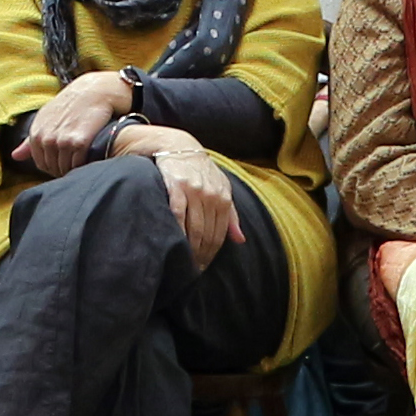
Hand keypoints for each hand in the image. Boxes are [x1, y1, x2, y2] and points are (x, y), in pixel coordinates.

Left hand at [13, 71, 139, 176]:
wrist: (92, 92)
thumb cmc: (68, 105)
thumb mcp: (44, 119)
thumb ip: (29, 141)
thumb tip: (15, 156)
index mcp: (36, 134)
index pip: (40, 163)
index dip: (51, 167)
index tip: (60, 164)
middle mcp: (47, 139)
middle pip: (53, 168)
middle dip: (61, 169)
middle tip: (71, 165)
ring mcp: (63, 141)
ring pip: (65, 168)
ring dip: (72, 169)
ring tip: (79, 164)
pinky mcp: (79, 142)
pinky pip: (78, 164)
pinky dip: (82, 165)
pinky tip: (86, 159)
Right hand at [151, 145, 236, 270]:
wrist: (178, 146)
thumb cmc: (201, 171)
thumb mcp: (221, 188)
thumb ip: (231, 215)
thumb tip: (240, 240)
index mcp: (224, 198)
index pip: (219, 234)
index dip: (212, 254)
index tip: (203, 266)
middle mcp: (211, 195)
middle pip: (207, 234)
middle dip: (201, 255)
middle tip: (192, 269)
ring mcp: (193, 191)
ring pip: (194, 228)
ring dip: (190, 249)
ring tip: (184, 262)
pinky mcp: (176, 187)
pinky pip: (177, 215)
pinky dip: (177, 232)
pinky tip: (174, 244)